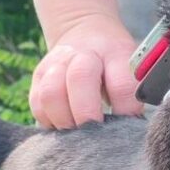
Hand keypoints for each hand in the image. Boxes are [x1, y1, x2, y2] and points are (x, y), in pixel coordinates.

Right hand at [30, 14, 141, 128]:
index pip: (121, 84)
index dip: (125, 111)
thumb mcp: (131, 68)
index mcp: (114, 52)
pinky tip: (63, 126)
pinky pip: (38, 105)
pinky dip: (50, 122)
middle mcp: (82, 54)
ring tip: (76, 135)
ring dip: (64, 120)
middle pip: (80, 79)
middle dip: (87, 115)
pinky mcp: (38, 77)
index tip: (127, 126)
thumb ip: (131, 94)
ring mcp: (56, 63)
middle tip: (95, 137)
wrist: (84, 32)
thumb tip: (130, 130)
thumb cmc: (113, 61)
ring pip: (51, 93)